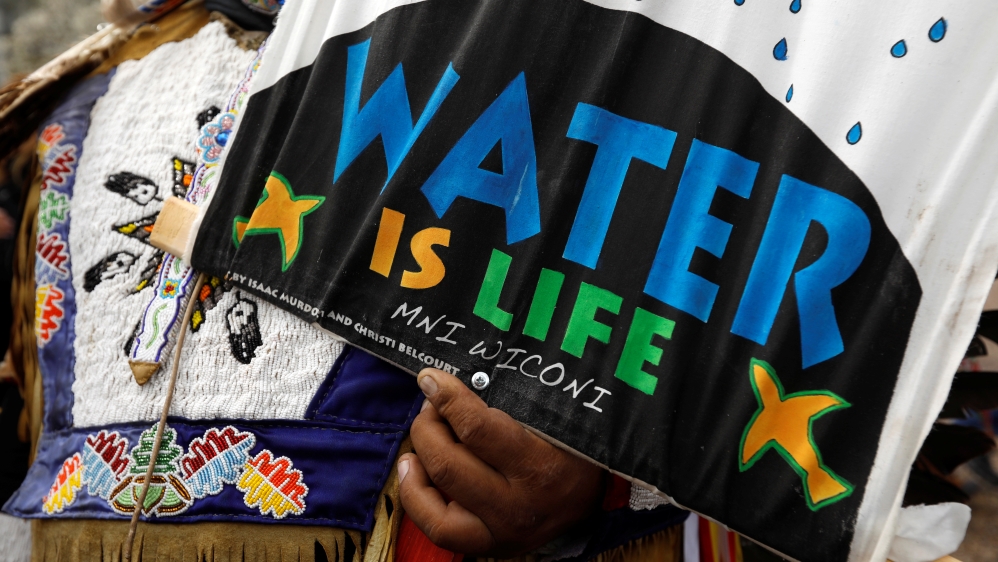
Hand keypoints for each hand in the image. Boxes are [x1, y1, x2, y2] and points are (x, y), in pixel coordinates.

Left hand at [398, 368, 604, 556]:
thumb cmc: (571, 446)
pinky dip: (416, 497)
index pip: (476, 428)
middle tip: (431, 405)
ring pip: (435, 499)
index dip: (446, 398)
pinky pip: (438, 529)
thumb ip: (504, 400)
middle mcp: (518, 507)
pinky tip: (413, 469)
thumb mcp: (551, 418)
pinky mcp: (489, 546)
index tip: (430, 378)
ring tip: (422, 436)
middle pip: (448, 462)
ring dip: (419, 458)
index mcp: (540, 467)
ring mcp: (501, 532)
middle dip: (429, 424)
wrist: (590, 498)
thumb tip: (448, 382)